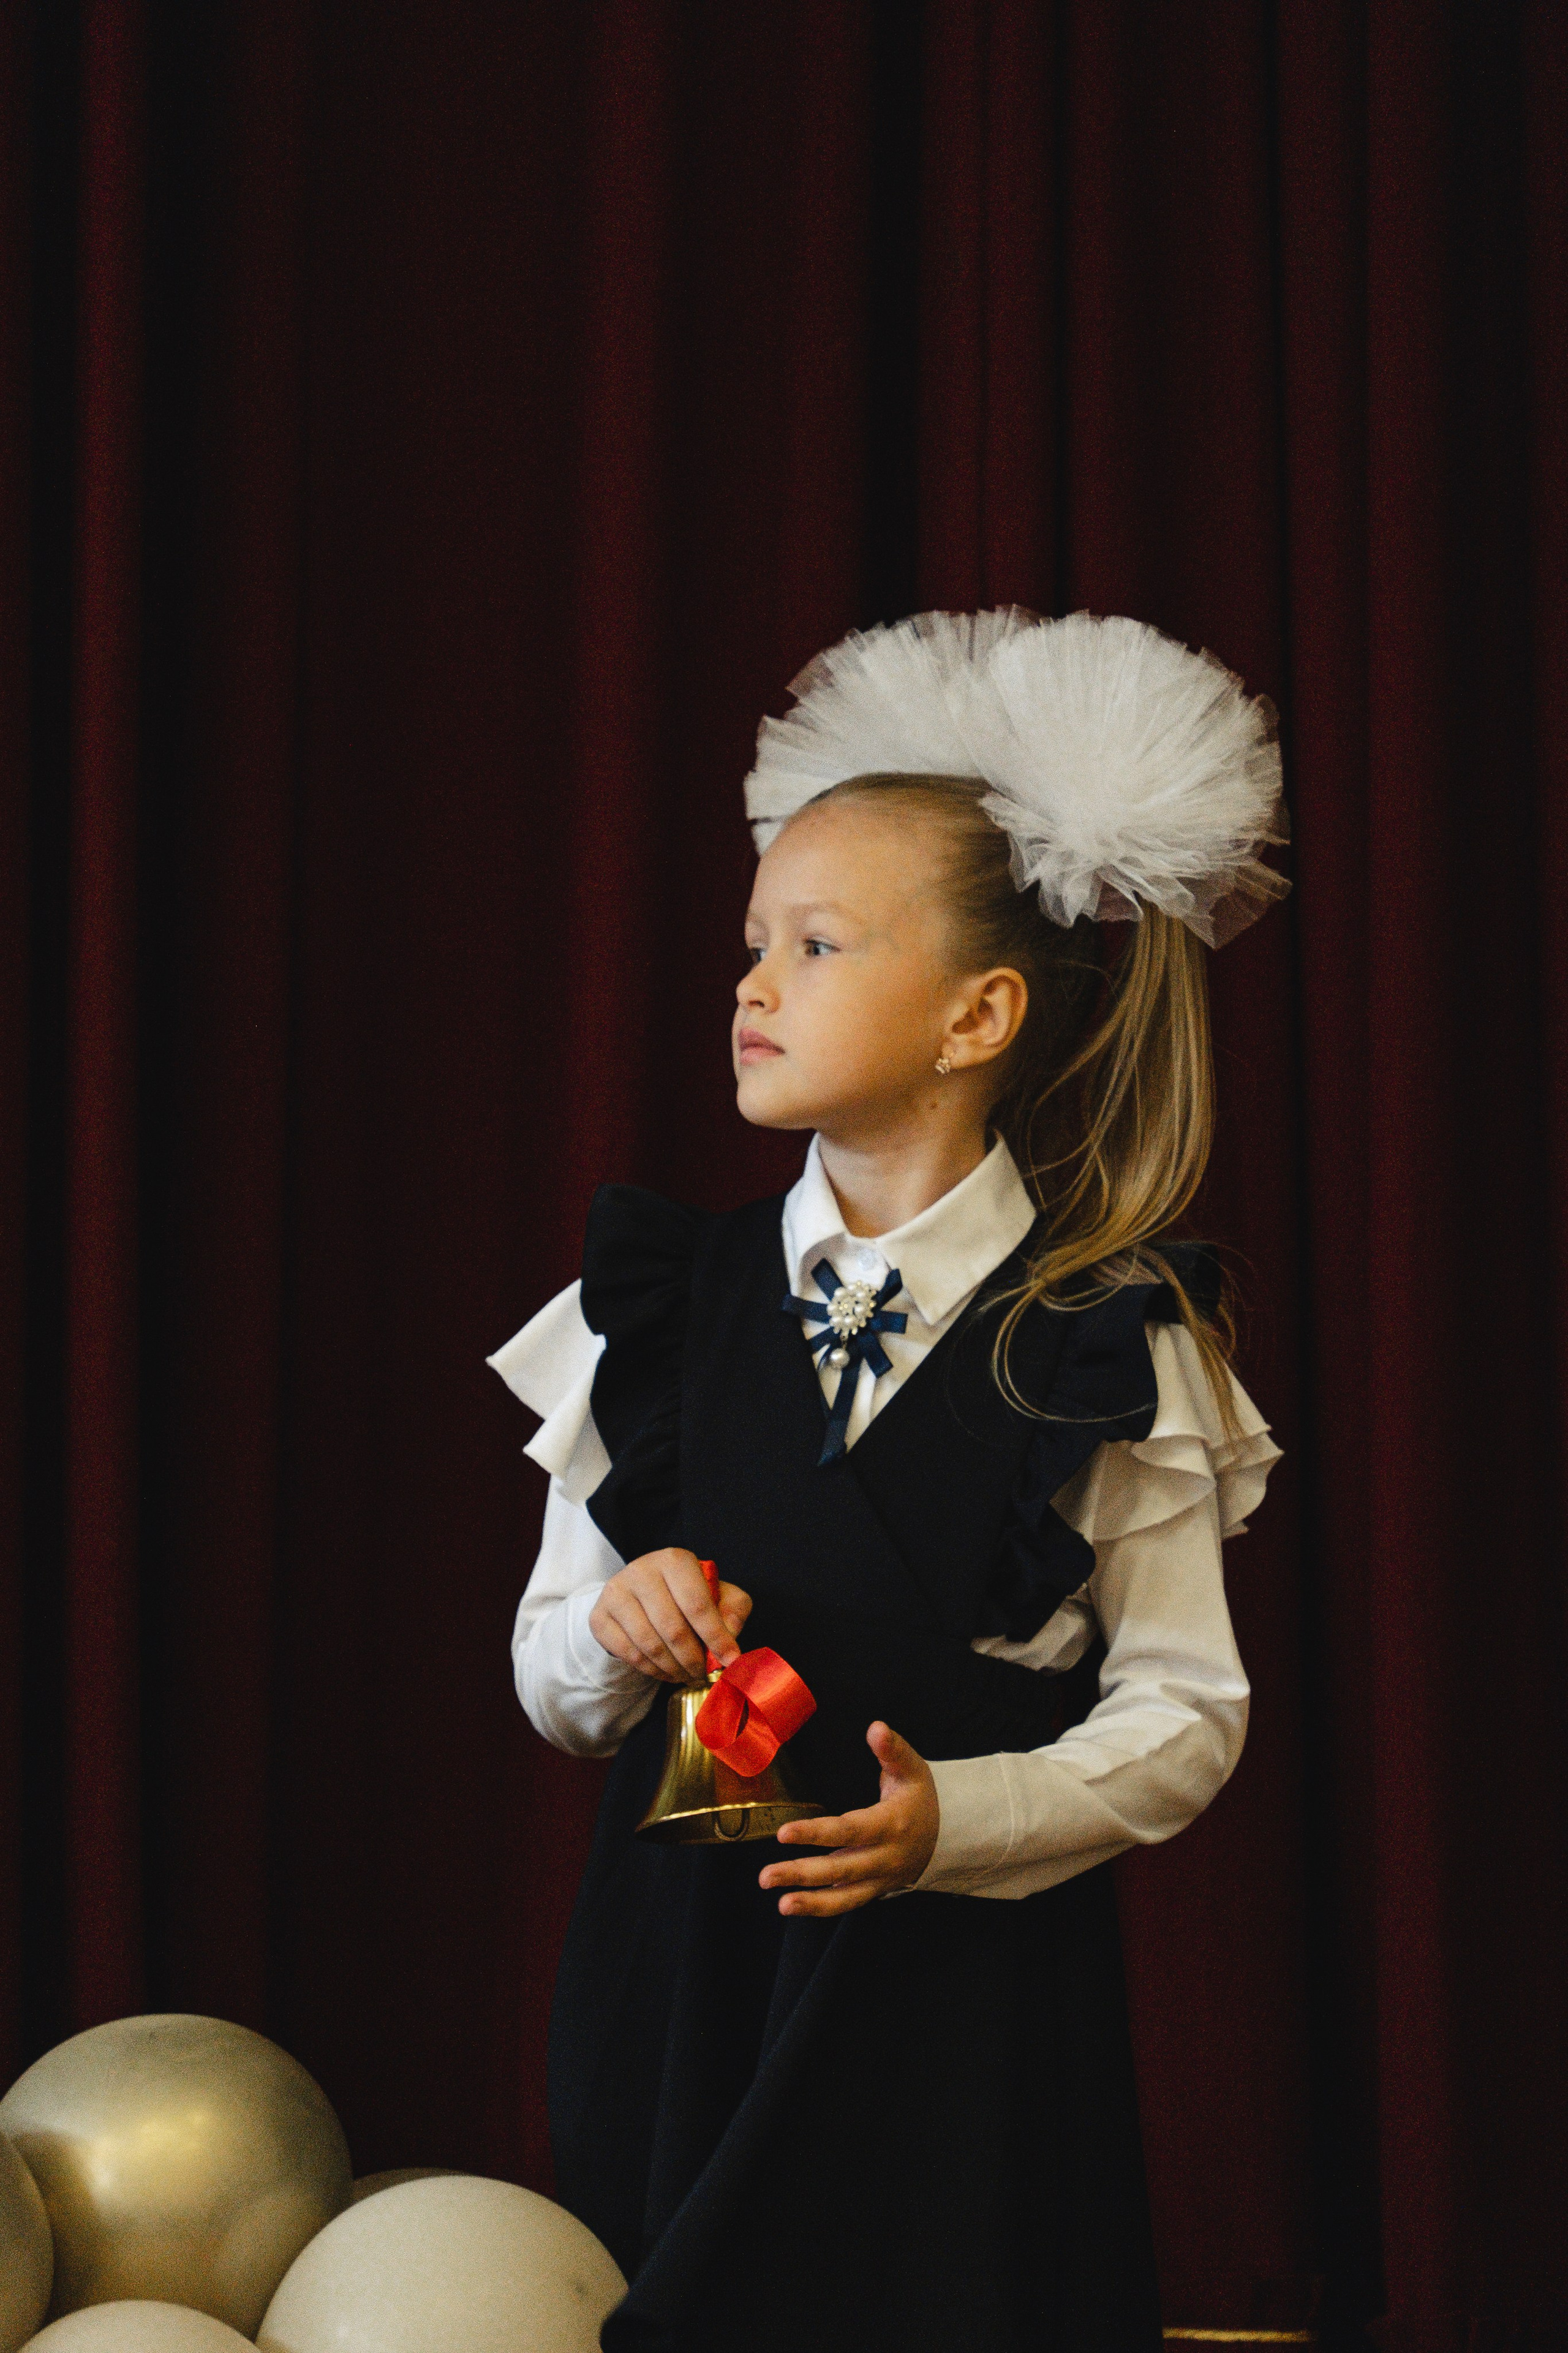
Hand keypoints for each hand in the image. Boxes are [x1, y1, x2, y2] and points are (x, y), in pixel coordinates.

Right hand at [588, 1548, 751, 1681]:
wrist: (641, 1594)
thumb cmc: (687, 1593)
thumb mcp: (719, 1594)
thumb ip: (733, 1610)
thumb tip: (730, 1637)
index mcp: (675, 1560)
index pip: (698, 1604)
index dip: (716, 1637)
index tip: (729, 1661)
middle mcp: (642, 1570)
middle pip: (673, 1628)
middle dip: (693, 1660)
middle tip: (704, 1675)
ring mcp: (616, 1592)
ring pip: (650, 1645)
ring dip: (674, 1668)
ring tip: (687, 1675)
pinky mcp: (599, 1616)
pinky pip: (629, 1654)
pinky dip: (652, 1670)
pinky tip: (666, 1672)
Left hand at [758, 1722, 938, 1915]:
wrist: (949, 1835)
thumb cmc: (922, 1797)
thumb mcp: (912, 1769)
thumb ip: (892, 1749)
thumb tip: (875, 1727)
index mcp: (890, 1825)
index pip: (848, 1831)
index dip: (815, 1833)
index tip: (783, 1834)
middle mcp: (884, 1857)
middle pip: (840, 1869)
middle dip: (802, 1874)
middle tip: (765, 1877)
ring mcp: (880, 1878)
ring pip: (844, 1896)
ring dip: (810, 1903)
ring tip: (780, 1904)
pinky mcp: (876, 1889)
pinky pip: (848, 1903)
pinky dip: (823, 1908)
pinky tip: (794, 1906)